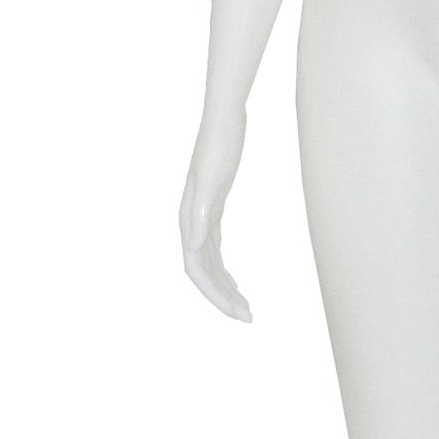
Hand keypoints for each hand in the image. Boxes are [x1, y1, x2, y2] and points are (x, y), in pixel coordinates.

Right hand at [179, 111, 251, 320]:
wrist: (225, 120)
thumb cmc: (220, 146)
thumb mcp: (212, 180)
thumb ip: (200, 213)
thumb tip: (191, 247)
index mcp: (189, 220)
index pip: (197, 270)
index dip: (215, 295)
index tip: (238, 313)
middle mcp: (192, 223)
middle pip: (203, 273)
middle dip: (223, 298)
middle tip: (248, 319)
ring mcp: (202, 217)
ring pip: (209, 264)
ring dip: (224, 287)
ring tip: (245, 308)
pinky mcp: (213, 210)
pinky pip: (214, 250)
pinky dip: (223, 269)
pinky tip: (234, 281)